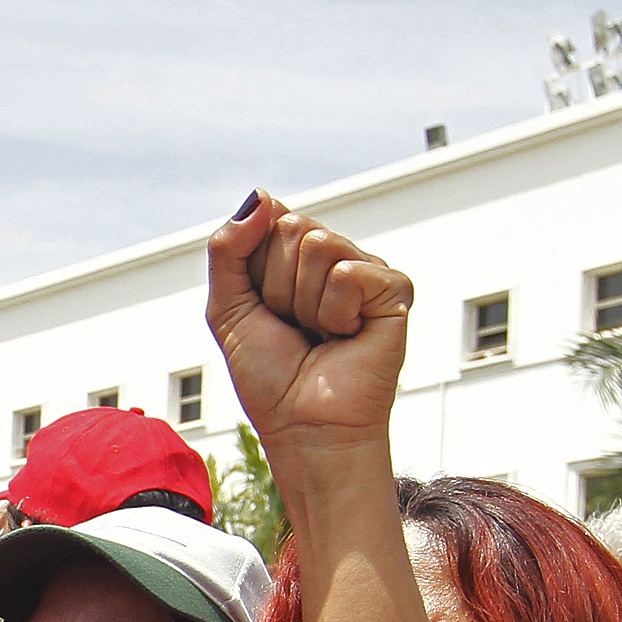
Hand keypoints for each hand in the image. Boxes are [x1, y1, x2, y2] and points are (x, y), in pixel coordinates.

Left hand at [206, 192, 411, 451]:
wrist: (304, 426)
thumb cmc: (270, 377)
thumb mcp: (227, 309)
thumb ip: (228, 249)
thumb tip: (261, 195)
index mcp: (297, 259)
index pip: (269, 220)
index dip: (255, 270)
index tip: (265, 311)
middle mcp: (335, 258)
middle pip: (293, 228)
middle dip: (278, 286)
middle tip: (294, 328)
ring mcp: (366, 271)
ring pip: (319, 246)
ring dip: (305, 303)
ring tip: (320, 335)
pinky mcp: (393, 289)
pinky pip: (349, 273)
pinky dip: (336, 312)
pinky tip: (347, 337)